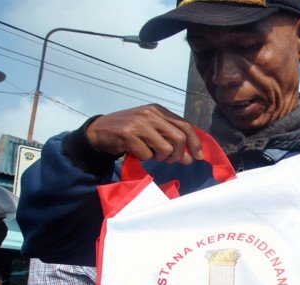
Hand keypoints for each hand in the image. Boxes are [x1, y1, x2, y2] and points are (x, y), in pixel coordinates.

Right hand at [87, 105, 204, 163]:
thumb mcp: (153, 132)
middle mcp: (151, 114)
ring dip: (160, 158)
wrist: (100, 131)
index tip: (199, 156)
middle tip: (170, 160)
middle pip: (179, 138)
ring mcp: (139, 123)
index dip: (195, 142)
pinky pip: (148, 155)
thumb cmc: (131, 132)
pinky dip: (145, 158)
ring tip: (151, 154)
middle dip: (178, 154)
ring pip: (166, 149)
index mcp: (159, 110)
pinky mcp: (128, 135)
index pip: (186, 125)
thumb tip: (192, 158)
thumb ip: (172, 141)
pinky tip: (137, 152)